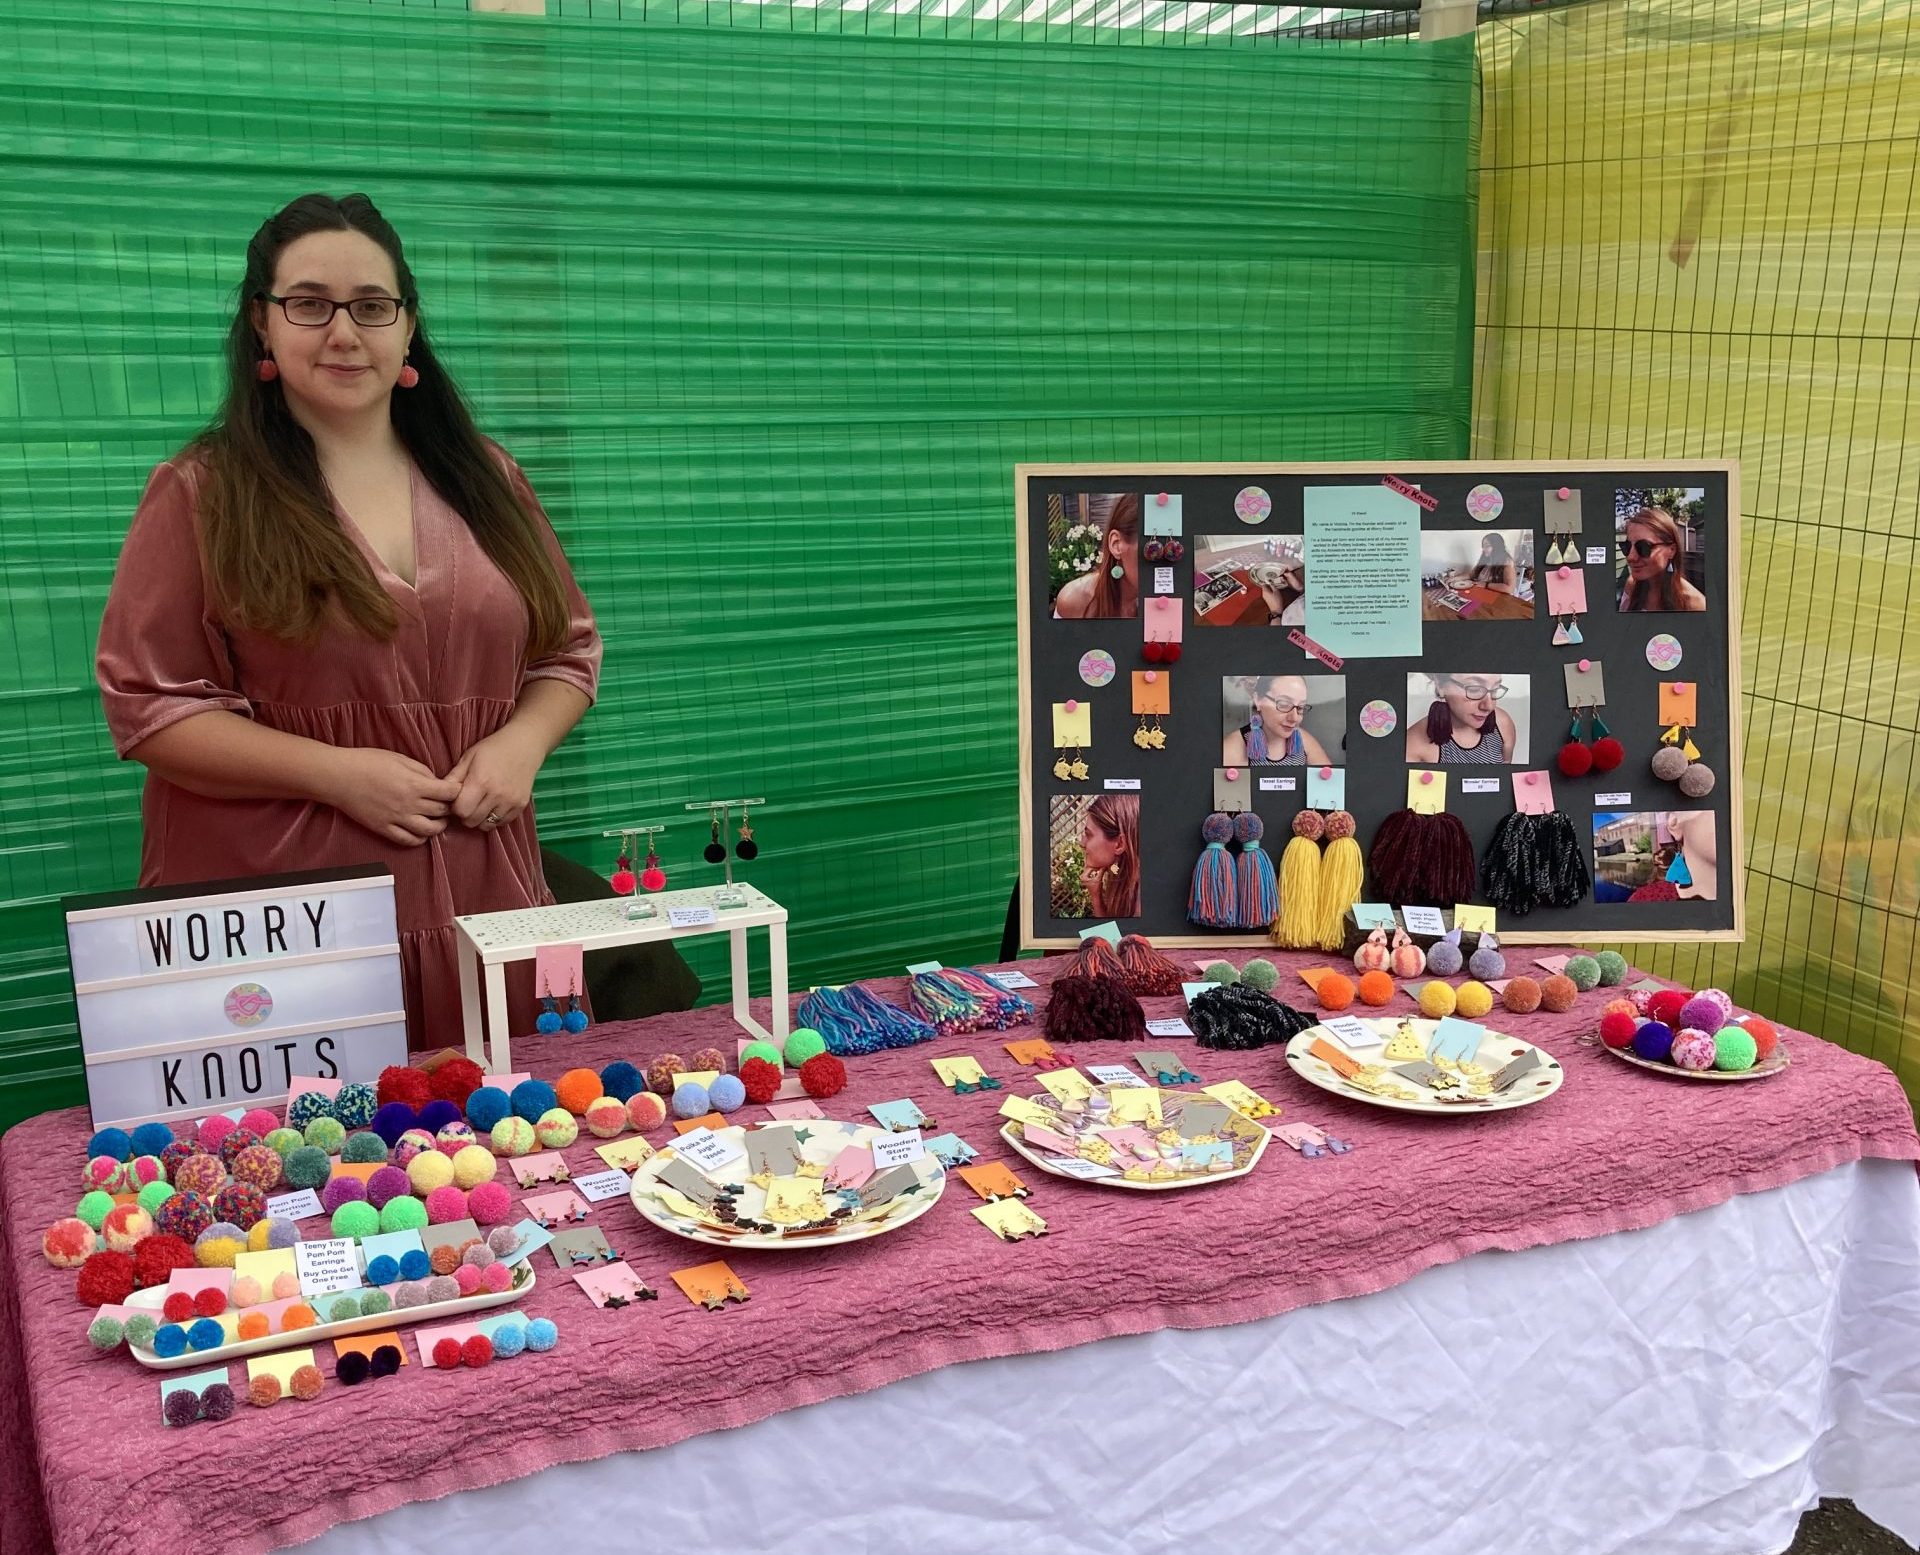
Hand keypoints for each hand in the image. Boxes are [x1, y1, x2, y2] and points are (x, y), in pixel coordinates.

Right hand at [320, 748, 462, 847]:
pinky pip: (408, 840)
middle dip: (449, 807)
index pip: (450, 793)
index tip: (455, 789)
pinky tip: (421, 831)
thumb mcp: (400, 758)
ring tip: (438, 819)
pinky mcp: (384, 829)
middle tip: (448, 803)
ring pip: (429, 831)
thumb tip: (437, 782)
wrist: (339, 777)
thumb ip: (422, 771)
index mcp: (415, 784)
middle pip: (442, 812)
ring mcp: (397, 819)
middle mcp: (409, 804)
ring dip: (439, 826)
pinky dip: (420, 839)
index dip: (456, 791)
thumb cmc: (367, 762)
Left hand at [446, 727, 543, 831]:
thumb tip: (439, 795)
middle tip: (468, 802)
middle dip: (466, 814)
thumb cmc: (493, 749)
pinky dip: (495, 817)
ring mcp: (511, 801)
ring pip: (486, 825)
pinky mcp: (520, 805)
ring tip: (481, 804)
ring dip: (480, 817)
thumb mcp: (469, 757)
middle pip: (472, 821)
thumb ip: (453, 777)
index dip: (455, 807)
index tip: (457, 799)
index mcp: (480, 781)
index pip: (461, 811)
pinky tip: (494, 805)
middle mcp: (497, 794)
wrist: (524, 745)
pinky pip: (502, 822)